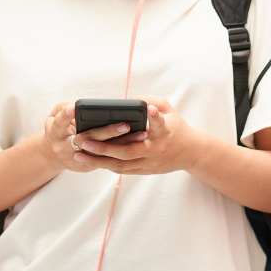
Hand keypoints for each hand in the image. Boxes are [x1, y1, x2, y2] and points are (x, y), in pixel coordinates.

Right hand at [40, 102, 145, 172]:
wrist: (53, 155)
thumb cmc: (57, 128)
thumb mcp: (53, 116)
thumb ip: (64, 109)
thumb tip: (78, 105)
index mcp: (56, 133)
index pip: (60, 123)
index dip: (66, 116)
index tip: (74, 107)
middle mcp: (66, 148)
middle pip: (88, 140)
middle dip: (107, 132)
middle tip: (125, 125)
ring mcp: (79, 158)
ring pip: (103, 153)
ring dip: (123, 143)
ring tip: (141, 134)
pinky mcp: (89, 166)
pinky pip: (108, 159)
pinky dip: (123, 150)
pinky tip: (139, 142)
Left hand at [73, 99, 201, 174]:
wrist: (191, 153)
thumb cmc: (177, 127)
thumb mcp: (170, 110)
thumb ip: (152, 101)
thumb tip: (130, 100)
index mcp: (165, 132)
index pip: (160, 125)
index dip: (155, 118)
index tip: (149, 110)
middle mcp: (156, 149)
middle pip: (128, 151)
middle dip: (104, 147)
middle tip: (84, 141)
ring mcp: (149, 163)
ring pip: (121, 165)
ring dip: (98, 160)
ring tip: (78, 154)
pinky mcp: (145, 170)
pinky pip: (122, 170)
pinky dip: (106, 164)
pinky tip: (89, 159)